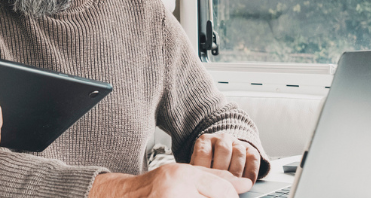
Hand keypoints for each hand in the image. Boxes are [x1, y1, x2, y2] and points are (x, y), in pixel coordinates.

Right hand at [89, 164, 252, 197]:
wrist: (126, 197)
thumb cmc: (154, 186)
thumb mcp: (185, 174)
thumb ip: (216, 178)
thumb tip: (245, 184)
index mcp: (182, 177)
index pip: (224, 190)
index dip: (233, 196)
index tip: (233, 197)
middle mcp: (177, 193)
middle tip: (208, 196)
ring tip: (194, 197)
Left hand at [190, 132, 261, 183]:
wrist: (225, 159)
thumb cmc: (208, 167)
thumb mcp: (200, 166)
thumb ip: (201, 171)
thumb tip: (200, 183)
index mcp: (205, 141)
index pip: (203, 152)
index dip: (205, 168)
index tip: (204, 181)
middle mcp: (221, 138)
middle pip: (223, 150)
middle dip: (222, 170)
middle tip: (219, 183)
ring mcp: (237, 142)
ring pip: (239, 152)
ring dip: (236, 171)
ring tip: (232, 185)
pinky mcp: (250, 149)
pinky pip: (253, 158)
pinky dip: (250, 172)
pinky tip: (246, 183)